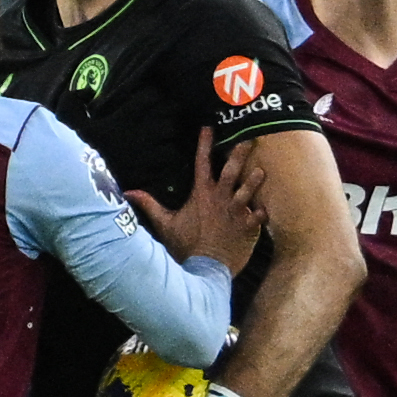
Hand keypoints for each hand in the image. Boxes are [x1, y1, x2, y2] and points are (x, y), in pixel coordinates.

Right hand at [125, 128, 265, 274]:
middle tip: (250, 138)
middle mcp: (220, 198)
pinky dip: (263, 211)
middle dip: (240, 152)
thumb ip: (149, 205)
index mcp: (201, 194)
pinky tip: (267, 208)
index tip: (209, 128)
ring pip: (249, 188)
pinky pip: (260, 214)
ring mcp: (236, 211)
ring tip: (262, 169)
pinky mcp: (248, 226)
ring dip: (256, 179)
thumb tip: (128, 192)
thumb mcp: (165, 224)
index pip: (202, 162)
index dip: (205, 144)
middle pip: (232, 169)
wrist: (205, 268)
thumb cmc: (185, 246)